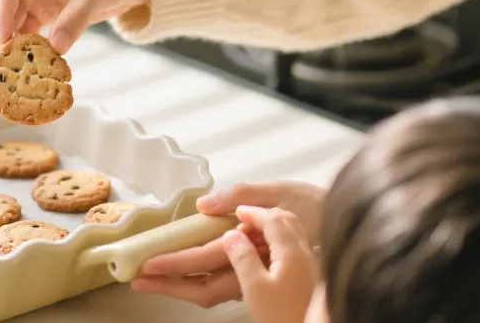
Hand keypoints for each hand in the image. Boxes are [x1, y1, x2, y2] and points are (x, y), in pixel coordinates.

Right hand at [0, 0, 152, 53]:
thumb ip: (75, 19)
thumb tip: (55, 48)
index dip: (1, 11)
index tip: (4, 38)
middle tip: (0, 53)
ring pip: (4, 16)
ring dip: (6, 39)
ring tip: (11, 64)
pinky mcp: (39, 8)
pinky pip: (22, 28)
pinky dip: (22, 44)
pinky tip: (26, 61)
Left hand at [131, 180, 325, 307]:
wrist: (342, 222)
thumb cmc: (312, 205)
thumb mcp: (279, 191)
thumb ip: (242, 194)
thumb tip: (205, 204)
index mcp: (256, 244)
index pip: (209, 257)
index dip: (177, 263)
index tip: (149, 264)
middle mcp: (254, 267)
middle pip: (205, 286)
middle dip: (169, 284)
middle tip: (137, 279)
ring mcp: (255, 274)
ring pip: (212, 289)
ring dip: (179, 286)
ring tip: (149, 278)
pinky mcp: (255, 274)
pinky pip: (221, 283)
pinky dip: (196, 280)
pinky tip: (179, 274)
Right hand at [226, 206, 317, 322]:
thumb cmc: (280, 315)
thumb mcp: (255, 288)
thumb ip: (242, 258)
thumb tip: (230, 234)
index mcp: (292, 251)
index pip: (273, 219)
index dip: (253, 212)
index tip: (236, 212)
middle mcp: (306, 253)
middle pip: (287, 221)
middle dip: (264, 216)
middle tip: (243, 222)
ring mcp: (311, 264)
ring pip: (293, 233)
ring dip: (273, 227)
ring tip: (253, 236)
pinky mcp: (311, 276)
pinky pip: (295, 246)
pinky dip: (280, 240)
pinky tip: (269, 254)